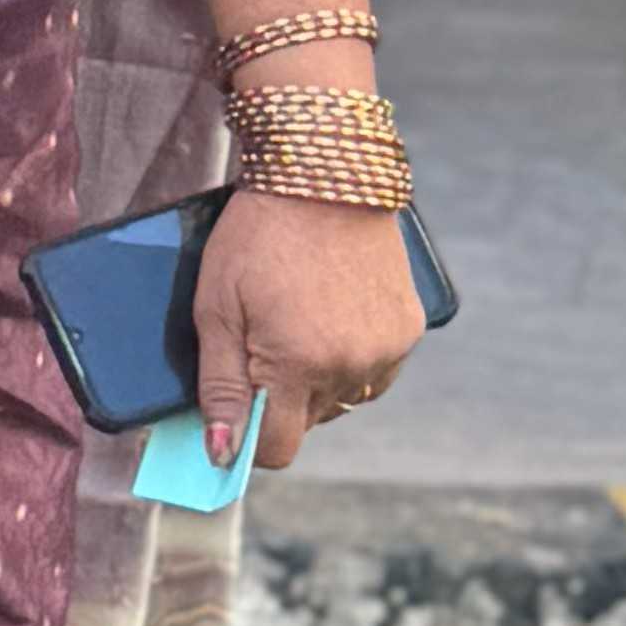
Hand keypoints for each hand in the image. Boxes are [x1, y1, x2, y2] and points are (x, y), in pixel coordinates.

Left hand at [191, 188, 428, 478]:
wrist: (324, 173)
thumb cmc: (257, 236)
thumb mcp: (217, 309)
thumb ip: (221, 386)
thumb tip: (223, 452)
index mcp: (297, 364)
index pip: (277, 447)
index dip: (249, 438)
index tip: (236, 410)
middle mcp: (350, 365)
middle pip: (307, 421)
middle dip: (280, 397)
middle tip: (262, 340)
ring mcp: (386, 349)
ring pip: (342, 399)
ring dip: (317, 379)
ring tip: (298, 321)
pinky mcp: (408, 329)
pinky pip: (374, 372)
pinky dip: (350, 358)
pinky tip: (331, 315)